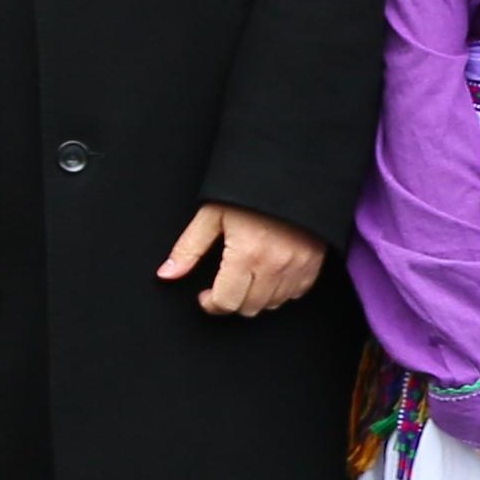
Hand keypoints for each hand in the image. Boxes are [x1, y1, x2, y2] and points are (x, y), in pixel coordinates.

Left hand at [160, 203, 328, 318]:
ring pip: (272, 304)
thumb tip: (167, 274)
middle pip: (249, 308)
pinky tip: (270, 274)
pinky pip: (296, 293)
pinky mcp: (313, 263)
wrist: (292, 172)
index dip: (210, 303)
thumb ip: (189, 248)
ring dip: (256, 298)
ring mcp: (297, 266)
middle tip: (224, 285)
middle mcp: (273, 265)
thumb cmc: (251, 190)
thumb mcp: (212, 214)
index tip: (205, 295)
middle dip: (231, 301)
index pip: (226, 301)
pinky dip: (281, 291)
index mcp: (245, 254)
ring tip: (246, 278)